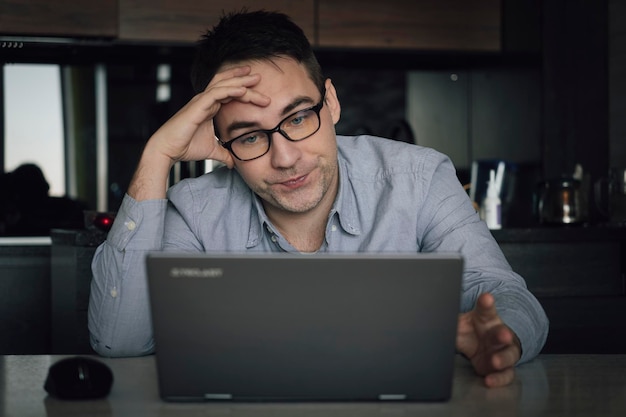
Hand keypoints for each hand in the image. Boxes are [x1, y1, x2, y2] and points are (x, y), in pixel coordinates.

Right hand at [148, 65, 270, 166]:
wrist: (169, 150)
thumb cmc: (186, 147)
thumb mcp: (212, 151)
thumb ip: (224, 154)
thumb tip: (233, 163)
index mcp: (209, 107)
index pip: (228, 92)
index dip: (242, 87)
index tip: (257, 86)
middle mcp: (205, 101)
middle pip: (227, 84)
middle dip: (243, 79)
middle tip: (259, 75)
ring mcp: (201, 101)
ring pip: (224, 85)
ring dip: (241, 81)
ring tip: (255, 78)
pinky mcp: (198, 106)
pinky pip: (216, 93)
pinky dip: (230, 90)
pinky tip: (243, 90)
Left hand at [456, 293, 521, 387]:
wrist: (480, 347)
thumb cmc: (470, 331)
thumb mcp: (459, 324)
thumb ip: (449, 323)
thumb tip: (430, 320)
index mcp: (486, 319)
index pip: (486, 309)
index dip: (486, 303)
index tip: (486, 298)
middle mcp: (498, 334)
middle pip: (502, 332)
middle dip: (503, 334)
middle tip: (504, 335)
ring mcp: (503, 351)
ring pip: (508, 354)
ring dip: (502, 358)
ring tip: (495, 361)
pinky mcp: (504, 368)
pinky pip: (506, 374)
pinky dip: (498, 378)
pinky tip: (489, 381)